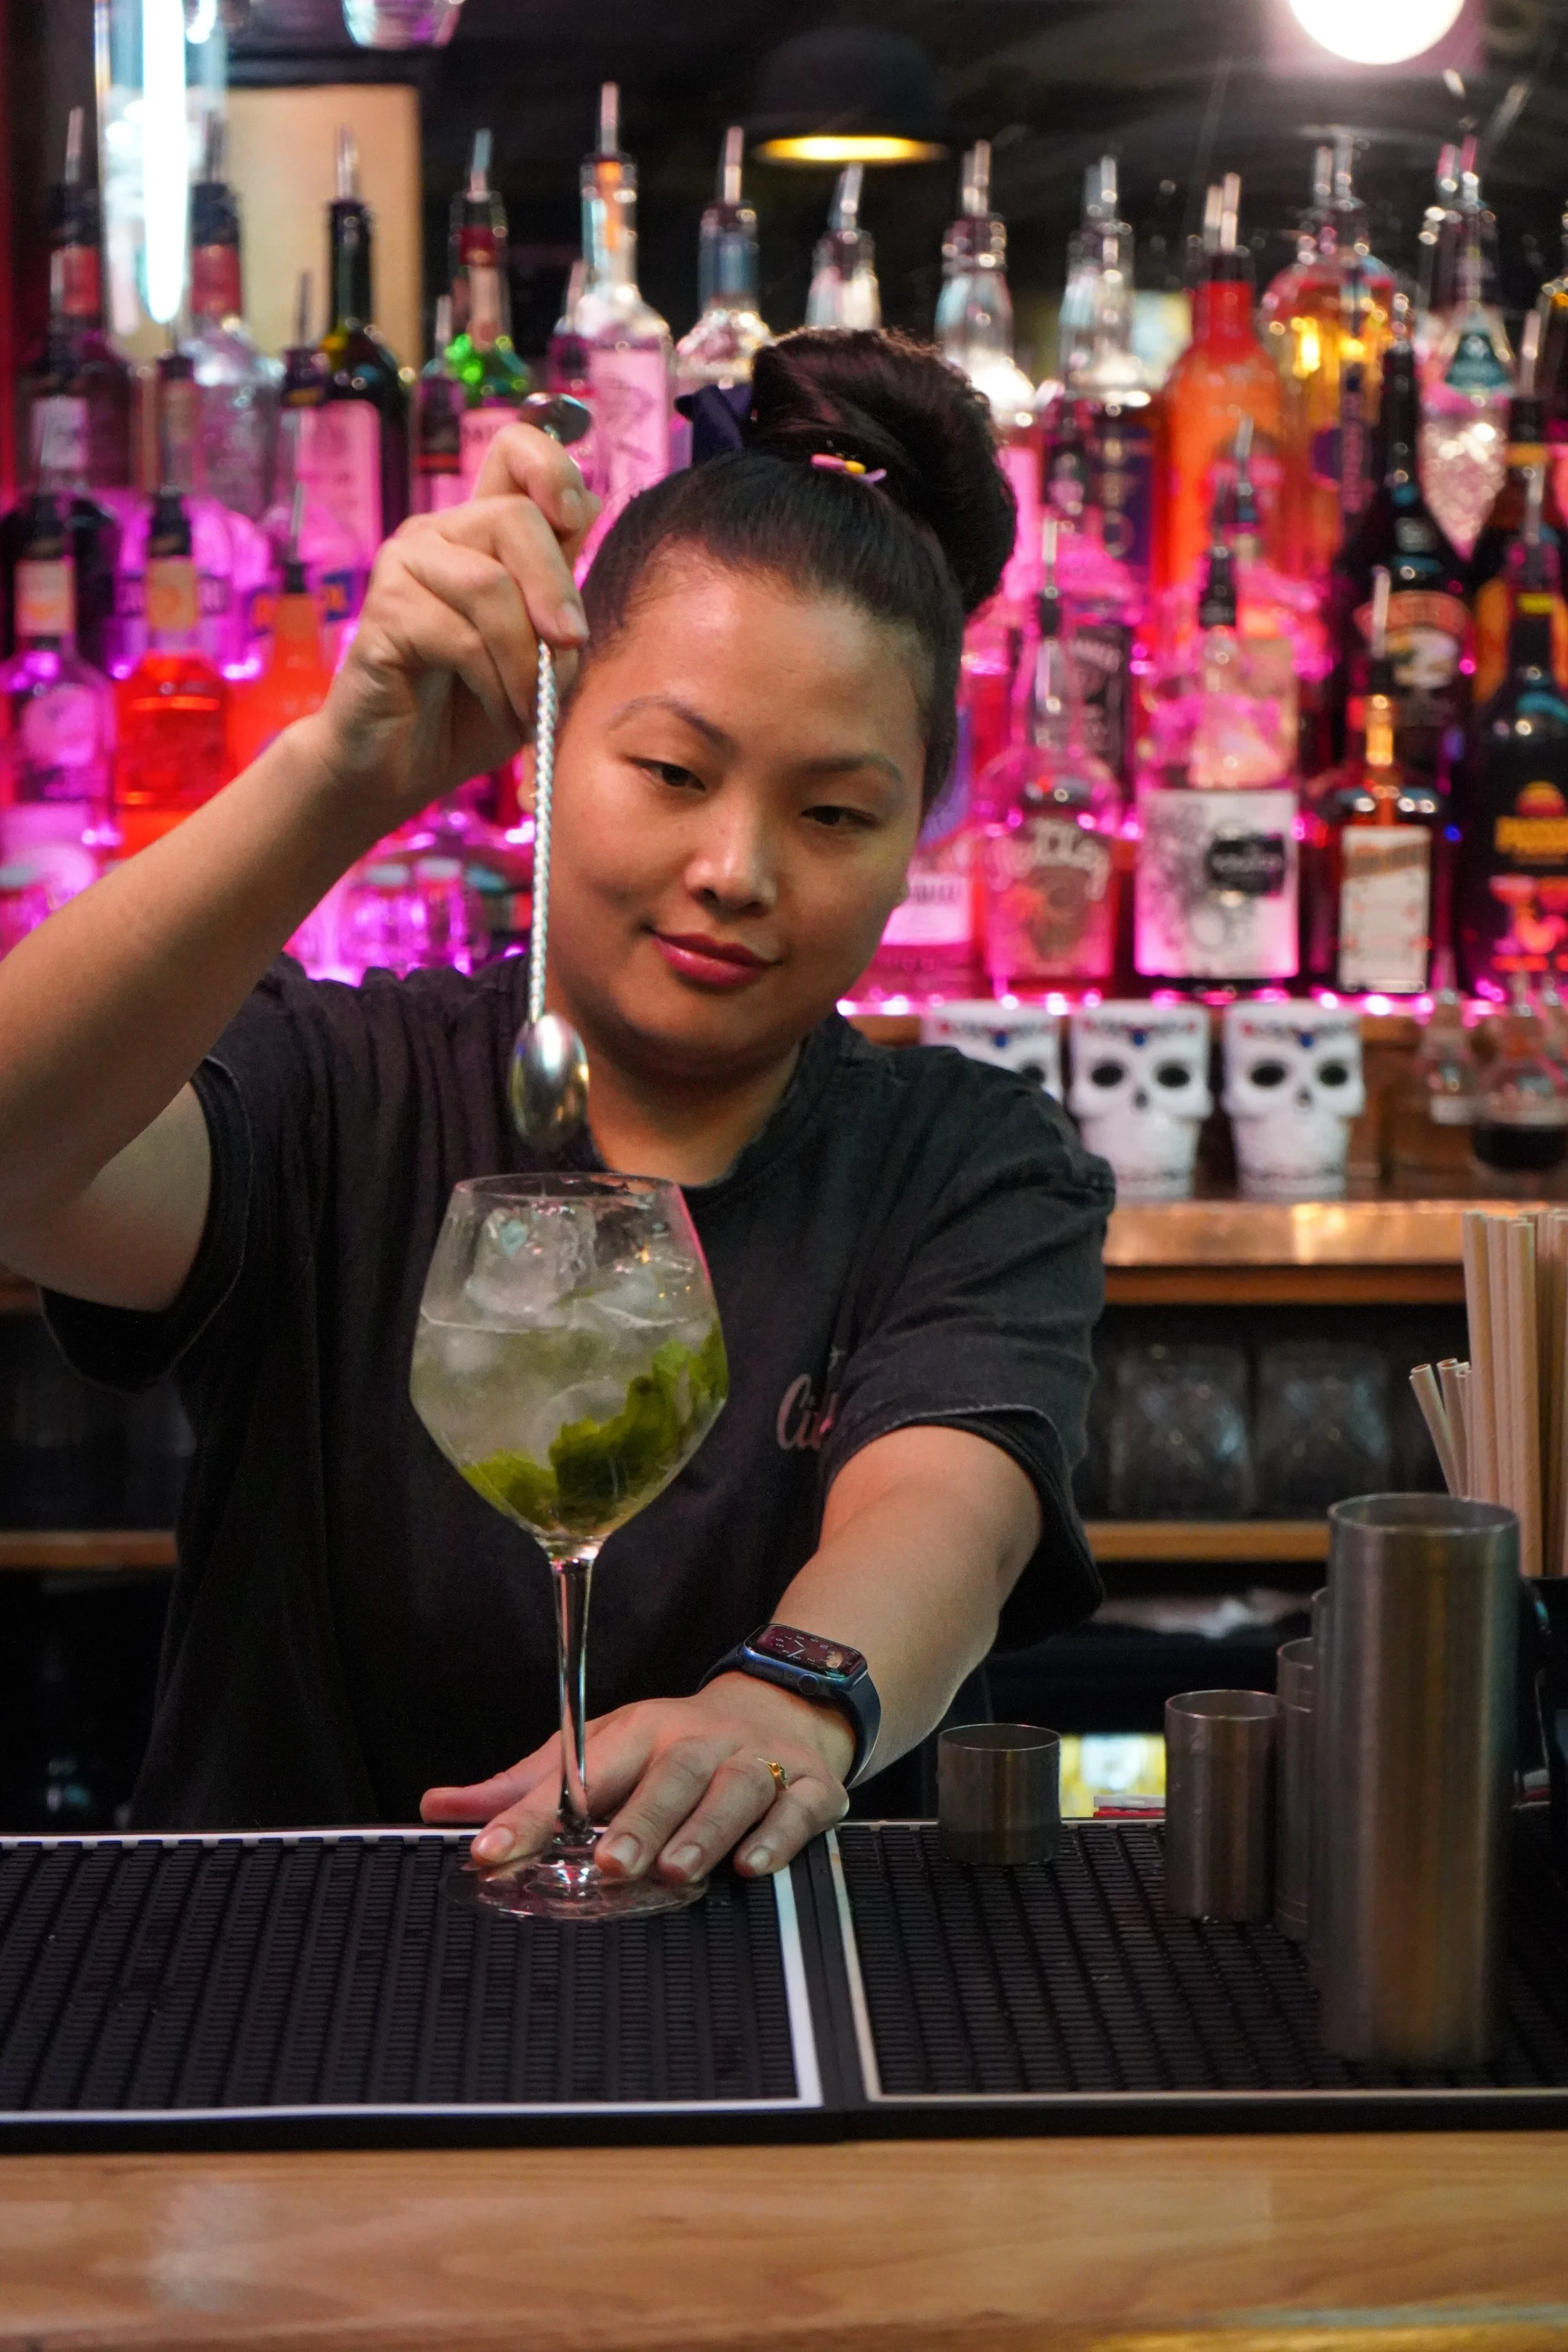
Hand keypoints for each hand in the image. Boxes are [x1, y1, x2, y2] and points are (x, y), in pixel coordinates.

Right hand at [301, 424, 598, 825]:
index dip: (554, 468)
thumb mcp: (540, 653)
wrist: (402, 766)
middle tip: (570, 645)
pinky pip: (459, 635)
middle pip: (516, 516)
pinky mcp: (384, 610)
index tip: (575, 515)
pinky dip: (495, 681)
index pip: (516, 452)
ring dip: (525, 656)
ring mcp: (407, 565)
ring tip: (531, 705)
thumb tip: (587, 511)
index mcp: (484, 531)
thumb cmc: (473, 710)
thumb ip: (560, 593)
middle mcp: (441, 533)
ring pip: (490, 583)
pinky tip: (502, 710)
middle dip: (556, 589)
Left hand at [420, 1675, 854, 1884]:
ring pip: (733, 1790)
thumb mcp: (603, 1748)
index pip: (583, 1769)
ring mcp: (758, 1762)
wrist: (782, 1708)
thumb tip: (438, 1806)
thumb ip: (526, 1786)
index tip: (492, 1850)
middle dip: (640, 1820)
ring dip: (704, 1830)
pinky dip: (778, 1836)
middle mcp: (698, 1742)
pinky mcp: (811, 1787)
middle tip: (610, 1865)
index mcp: (641, 1732)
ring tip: (677, 1871)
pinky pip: (798, 1808)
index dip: (535, 1811)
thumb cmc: (673, 1743)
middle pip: (669, 1774)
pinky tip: (753, 1865)